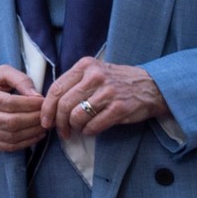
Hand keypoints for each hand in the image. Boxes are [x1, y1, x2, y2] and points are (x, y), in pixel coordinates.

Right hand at [0, 64, 46, 151]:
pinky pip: (9, 146)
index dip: (29, 104)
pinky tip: (37, 134)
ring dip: (33, 132)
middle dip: (33, 119)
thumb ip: (21, 80)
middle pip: (11, 121)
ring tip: (44, 124)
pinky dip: (27, 142)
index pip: (9, 103)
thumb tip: (37, 96)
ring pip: (12, 136)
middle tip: (46, 115)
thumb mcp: (3, 73)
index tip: (43, 102)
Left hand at [38, 56, 166, 137]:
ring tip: (78, 130)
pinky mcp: (119, 108)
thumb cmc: (117, 81)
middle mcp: (95, 76)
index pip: (56, 88)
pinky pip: (94, 125)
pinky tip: (90, 130)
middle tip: (61, 132)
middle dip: (59, 122)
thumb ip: (74, 83)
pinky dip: (88, 131)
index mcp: (84, 66)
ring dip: (74, 127)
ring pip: (77, 116)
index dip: (47, 108)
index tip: (45, 121)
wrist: (151, 86)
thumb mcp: (94, 72)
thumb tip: (49, 104)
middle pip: (64, 104)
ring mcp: (108, 92)